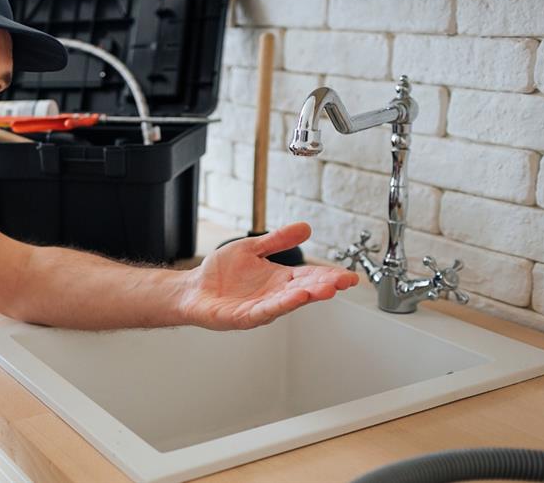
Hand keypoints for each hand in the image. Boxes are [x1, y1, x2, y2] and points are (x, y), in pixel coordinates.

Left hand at [180, 222, 359, 329]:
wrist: (193, 288)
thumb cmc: (221, 273)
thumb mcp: (252, 248)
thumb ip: (277, 240)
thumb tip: (305, 227)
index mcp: (279, 279)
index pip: (309, 277)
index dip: (330, 276)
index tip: (350, 276)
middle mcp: (274, 295)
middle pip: (305, 290)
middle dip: (325, 286)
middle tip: (343, 282)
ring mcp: (261, 307)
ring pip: (288, 303)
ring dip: (306, 296)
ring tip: (324, 290)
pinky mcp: (243, 316)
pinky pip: (264, 311)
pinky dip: (280, 305)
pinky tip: (293, 299)